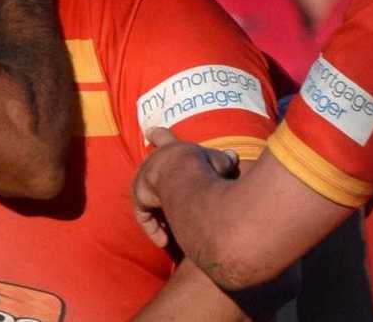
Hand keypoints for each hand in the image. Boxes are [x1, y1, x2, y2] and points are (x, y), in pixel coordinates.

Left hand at [132, 128, 238, 247]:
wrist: (188, 179)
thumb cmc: (207, 169)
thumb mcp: (219, 163)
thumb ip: (224, 161)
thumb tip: (233, 156)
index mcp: (174, 150)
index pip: (166, 138)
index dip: (161, 136)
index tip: (151, 131)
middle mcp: (155, 161)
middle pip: (150, 168)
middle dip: (154, 180)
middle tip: (159, 198)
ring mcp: (144, 177)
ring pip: (147, 196)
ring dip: (158, 212)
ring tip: (169, 231)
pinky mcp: (139, 196)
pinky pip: (143, 214)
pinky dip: (153, 227)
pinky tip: (164, 241)